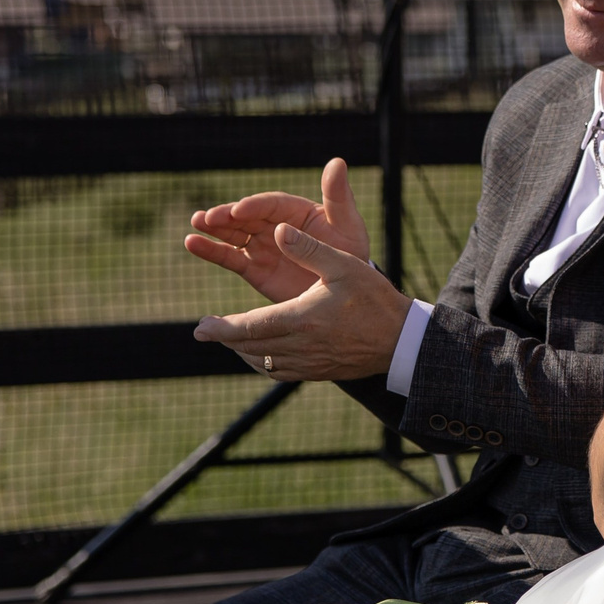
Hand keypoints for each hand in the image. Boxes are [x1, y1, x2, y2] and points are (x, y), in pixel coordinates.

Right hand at [185, 158, 371, 302]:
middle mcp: (275, 224)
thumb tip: (337, 161)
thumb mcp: (347, 224)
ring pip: (233, 233)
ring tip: (196, 223)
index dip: (255, 205)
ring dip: (213, 228)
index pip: (271, 204)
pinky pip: (229, 257)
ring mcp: (262, 245)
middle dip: (227, 216)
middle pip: (246, 216)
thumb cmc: (350, 253)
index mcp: (296, 211)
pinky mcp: (254, 268)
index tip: (240, 209)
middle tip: (208, 217)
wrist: (346, 292)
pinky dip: (210, 250)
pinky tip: (192, 243)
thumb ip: (338, 196)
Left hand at [193, 222, 412, 381]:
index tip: (201, 327)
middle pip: (250, 347)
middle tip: (205, 330)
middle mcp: (301, 346)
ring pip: (262, 362)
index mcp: (303, 318)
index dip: (222, 328)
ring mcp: (309, 363)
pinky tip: (260, 353)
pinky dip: (262, 363)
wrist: (403, 341)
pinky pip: (279, 372)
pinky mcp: (318, 372)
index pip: (251, 327)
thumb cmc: (374, 299)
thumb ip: (309, 249)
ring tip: (229, 338)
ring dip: (241, 351)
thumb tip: (277, 230)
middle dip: (225, 338)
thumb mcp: (344, 266)